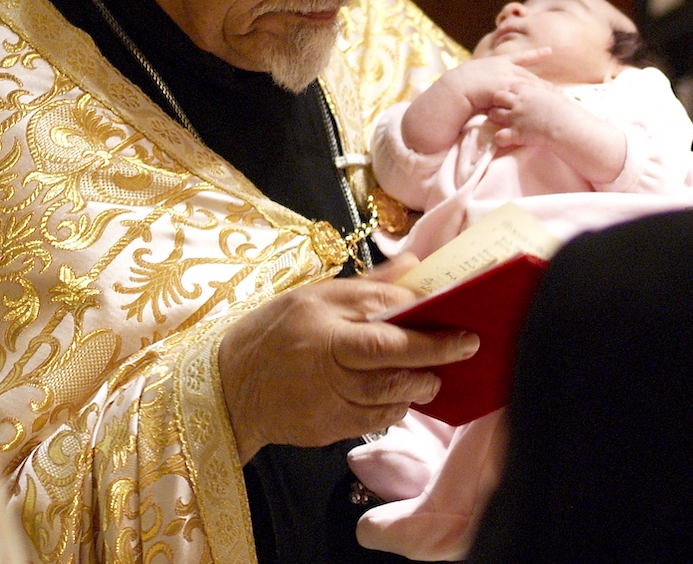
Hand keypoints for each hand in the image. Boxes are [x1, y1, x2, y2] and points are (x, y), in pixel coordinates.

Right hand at [218, 256, 479, 461]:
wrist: (227, 388)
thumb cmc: (273, 333)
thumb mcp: (312, 296)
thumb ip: (368, 286)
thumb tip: (418, 264)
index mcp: (321, 319)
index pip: (383, 320)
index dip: (425, 324)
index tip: (460, 323)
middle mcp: (325, 359)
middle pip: (391, 359)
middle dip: (434, 355)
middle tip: (465, 347)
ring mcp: (326, 398)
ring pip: (389, 395)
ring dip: (419, 384)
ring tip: (433, 376)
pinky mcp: (327, 428)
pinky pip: (375, 420)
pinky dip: (395, 408)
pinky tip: (400, 396)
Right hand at [440, 50, 552, 111]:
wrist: (455, 86)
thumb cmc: (462, 83)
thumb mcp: (477, 73)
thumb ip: (488, 76)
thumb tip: (489, 83)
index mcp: (499, 61)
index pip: (522, 57)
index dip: (537, 54)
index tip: (550, 50)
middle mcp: (505, 68)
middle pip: (530, 77)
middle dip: (544, 85)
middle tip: (558, 91)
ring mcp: (505, 79)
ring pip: (529, 87)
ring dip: (542, 94)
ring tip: (556, 99)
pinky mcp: (504, 90)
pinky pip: (521, 97)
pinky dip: (531, 102)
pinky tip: (541, 107)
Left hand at [484, 78, 578, 149]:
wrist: (565, 124)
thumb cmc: (565, 110)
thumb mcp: (557, 96)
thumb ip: (551, 93)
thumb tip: (556, 91)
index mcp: (527, 90)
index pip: (510, 86)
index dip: (510, 93)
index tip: (513, 99)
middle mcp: (518, 102)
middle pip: (497, 97)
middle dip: (498, 103)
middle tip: (503, 110)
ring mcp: (515, 117)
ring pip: (493, 114)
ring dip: (496, 119)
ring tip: (501, 124)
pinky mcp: (516, 133)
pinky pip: (499, 136)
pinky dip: (501, 138)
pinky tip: (506, 139)